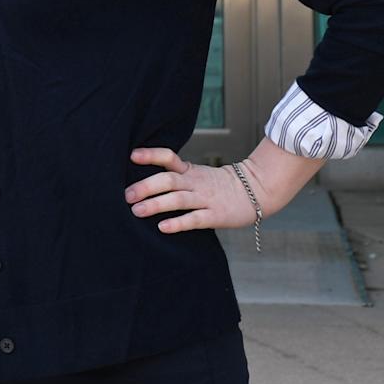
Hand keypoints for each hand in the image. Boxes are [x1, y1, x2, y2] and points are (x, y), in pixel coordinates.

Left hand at [123, 147, 264, 234]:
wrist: (257, 190)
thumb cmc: (220, 185)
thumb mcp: (197, 174)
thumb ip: (176, 175)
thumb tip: (142, 180)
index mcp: (190, 171)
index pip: (169, 158)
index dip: (151, 155)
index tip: (132, 155)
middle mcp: (195, 183)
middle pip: (168, 180)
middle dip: (146, 186)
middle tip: (126, 195)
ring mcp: (205, 199)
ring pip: (178, 199)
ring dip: (156, 204)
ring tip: (136, 210)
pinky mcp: (215, 216)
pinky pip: (194, 219)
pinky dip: (178, 223)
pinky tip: (163, 227)